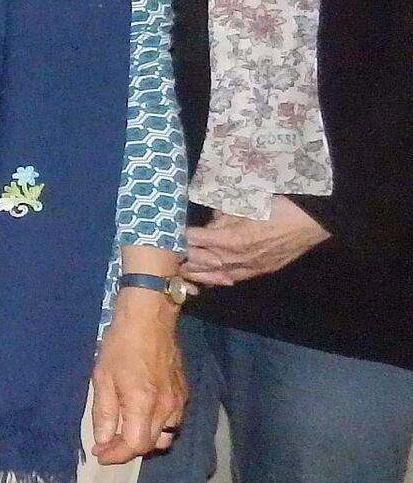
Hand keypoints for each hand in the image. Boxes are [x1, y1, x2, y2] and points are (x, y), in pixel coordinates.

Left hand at [91, 289, 186, 463]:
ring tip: (123, 434)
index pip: (135, 445)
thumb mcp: (102, 378)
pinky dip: (156, 428)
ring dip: (144, 441)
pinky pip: (173, 422)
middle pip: (151, 445)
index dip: (116, 455)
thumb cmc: (120, 345)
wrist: (149, 320)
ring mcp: (178, 401)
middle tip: (107, 445)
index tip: (100, 455)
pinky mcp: (184, 394)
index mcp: (143, 404)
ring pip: (166, 437)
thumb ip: (103, 412)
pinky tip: (141, 419)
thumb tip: (102, 439)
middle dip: (127, 450)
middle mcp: (166, 408)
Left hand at [182, 199, 328, 287]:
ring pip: (218, 274)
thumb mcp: (246, 203)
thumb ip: (224, 213)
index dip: (182, 237)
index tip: (169, 234)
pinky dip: (220, 278)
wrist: (313, 219)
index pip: (198, 240)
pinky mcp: (264, 269)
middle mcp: (240, 257)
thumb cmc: (279, 204)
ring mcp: (253, 266)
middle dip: (185, 259)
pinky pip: (237, 277)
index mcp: (233, 239)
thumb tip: (211, 220)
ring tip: (182, 272)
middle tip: (168, 257)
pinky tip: (211, 279)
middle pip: (204, 261)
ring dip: (199, 273)